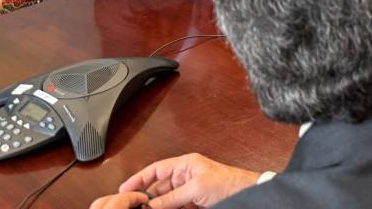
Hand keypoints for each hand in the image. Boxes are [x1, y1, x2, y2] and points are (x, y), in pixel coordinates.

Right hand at [99, 153, 261, 208]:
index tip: (124, 189)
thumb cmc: (229, 183)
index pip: (156, 170)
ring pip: (164, 200)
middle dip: (146, 197)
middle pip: (158, 187)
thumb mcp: (196, 188)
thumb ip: (172, 197)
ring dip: (156, 206)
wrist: (247, 194)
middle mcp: (185, 176)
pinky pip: (174, 207)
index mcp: (185, 165)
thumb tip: (151, 205)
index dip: (139, 178)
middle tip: (133, 206)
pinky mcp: (193, 203)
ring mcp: (188, 191)